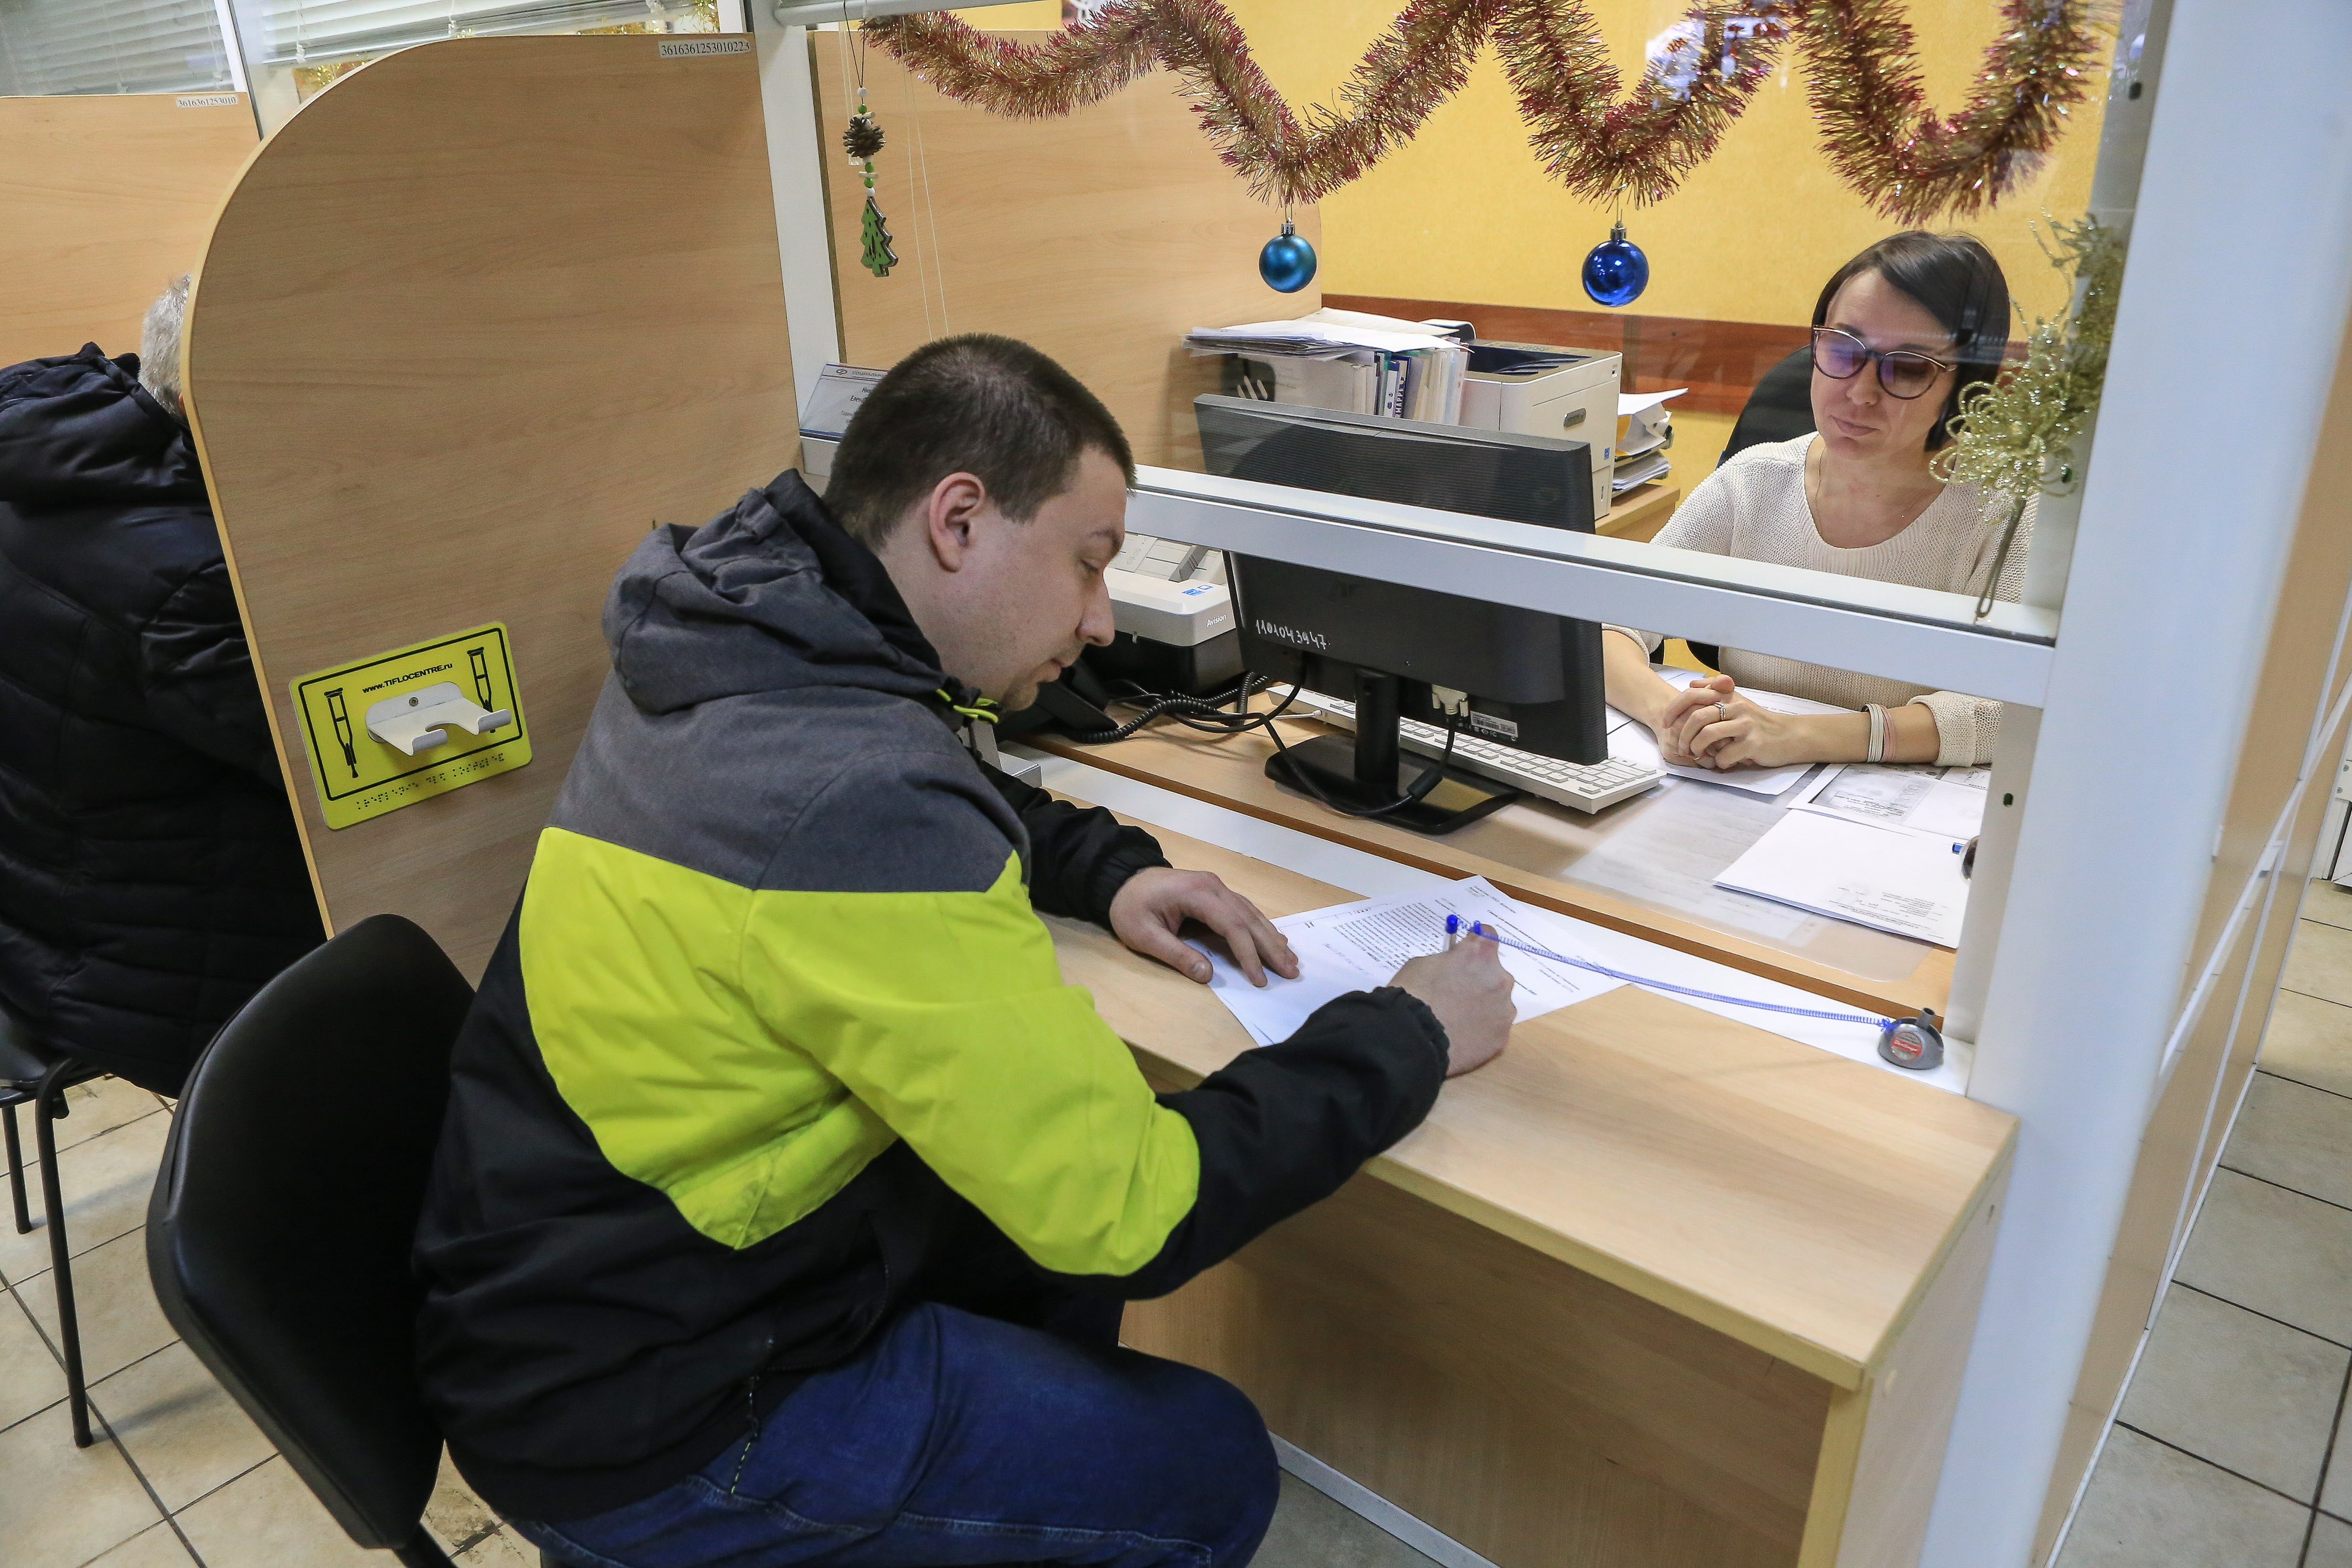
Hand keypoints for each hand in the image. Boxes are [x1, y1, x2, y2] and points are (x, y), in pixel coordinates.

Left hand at [1108, 867, 1298, 987]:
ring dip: (1271, 937)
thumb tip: (1208, 976)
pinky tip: (1273, 939)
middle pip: (1249, 919)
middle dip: (1271, 947)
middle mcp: (1213, 886)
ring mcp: (1216, 886)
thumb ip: (1176, 955)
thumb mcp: (1144, 935)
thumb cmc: (1130, 907)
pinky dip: (1260, 927)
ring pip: (1251, 913)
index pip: (1232, 926)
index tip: (1260, 978)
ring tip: (1290, 959)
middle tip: (1291, 971)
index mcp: (1197, 894)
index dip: (1248, 954)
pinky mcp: (1215, 892)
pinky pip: (1243, 910)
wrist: (1121, 879)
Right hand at [1387, 935, 1513, 1076]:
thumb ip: (1447, 961)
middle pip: (1496, 974)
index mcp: (1480, 955)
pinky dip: (1482, 1029)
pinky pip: (1494, 1028)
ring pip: (1497, 1003)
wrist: (1413, 1038)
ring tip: (1459, 1019)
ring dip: (1483, 1005)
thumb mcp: (1422, 964)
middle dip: (1480, 980)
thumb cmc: (1413, 996)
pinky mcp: (1502, 1036)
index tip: (1467, 951)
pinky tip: (1462, 1035)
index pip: (1488, 936)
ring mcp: (1504, 1010)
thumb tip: (1453, 968)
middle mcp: (1500, 979)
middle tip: (1457, 993)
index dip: (1476, 943)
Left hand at [1655, 675, 1818, 770]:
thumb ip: (1716, 691)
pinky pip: (1725, 755)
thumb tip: (1692, 683)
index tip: (1665, 723)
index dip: (1673, 710)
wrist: (1790, 736)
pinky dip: (1719, 762)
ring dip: (1697, 749)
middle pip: (1696, 718)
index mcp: (1729, 696)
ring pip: (1708, 735)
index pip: (1692, 696)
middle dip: (1683, 736)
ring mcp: (1745, 725)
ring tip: (1698, 755)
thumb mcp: (1739, 702)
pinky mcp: (1753, 744)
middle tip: (1682, 748)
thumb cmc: (1760, 722)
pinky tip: (1723, 762)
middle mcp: (1737, 707)